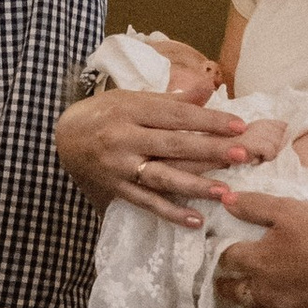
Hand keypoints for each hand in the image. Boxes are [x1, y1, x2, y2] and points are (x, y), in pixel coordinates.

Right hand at [55, 86, 257, 228]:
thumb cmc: (105, 113)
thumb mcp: (132, 97)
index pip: (176, 115)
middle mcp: (124, 138)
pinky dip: (170, 212)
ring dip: (195, 185)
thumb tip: (208, 88)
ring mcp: (119, 166)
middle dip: (210, 150)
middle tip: (243, 155)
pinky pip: (146, 203)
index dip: (209, 120)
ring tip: (224, 192)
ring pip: (162, 177)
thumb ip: (170, 99)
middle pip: (174, 145)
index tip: (240, 126)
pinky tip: (195, 220)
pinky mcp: (116, 189)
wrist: (64, 138)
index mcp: (130, 109)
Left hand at [212, 185, 307, 307]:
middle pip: (233, 291)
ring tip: (252, 295)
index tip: (222, 252)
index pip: (226, 259)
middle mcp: (263, 291)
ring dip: (250, 302)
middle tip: (225, 280)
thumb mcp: (289, 210)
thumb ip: (254, 205)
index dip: (222, 253)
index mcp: (256, 262)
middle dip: (226, 284)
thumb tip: (225, 201)